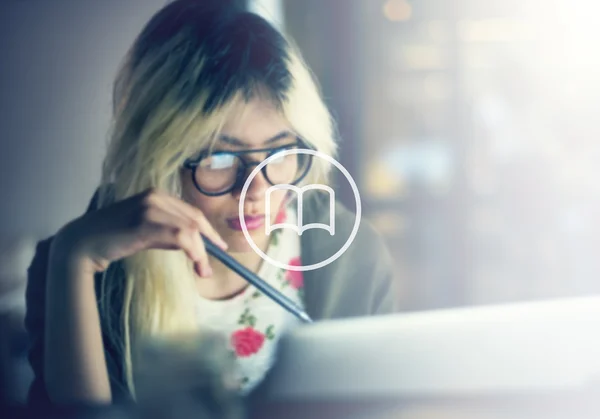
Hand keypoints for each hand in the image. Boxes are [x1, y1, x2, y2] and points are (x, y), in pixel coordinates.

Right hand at [55, 188, 226, 276]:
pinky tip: (196, 264)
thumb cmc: (113, 238)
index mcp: (156, 194)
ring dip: (201, 252)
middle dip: (209, 241)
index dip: (209, 229)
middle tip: (216, 262)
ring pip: (190, 229)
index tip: (218, 245)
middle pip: (195, 219)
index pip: (192, 212)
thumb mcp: (145, 229)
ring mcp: (149, 207)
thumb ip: (167, 230)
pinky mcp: (144, 223)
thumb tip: (191, 244)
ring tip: (204, 271)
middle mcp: (155, 196)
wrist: (82, 242)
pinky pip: (180, 237)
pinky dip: (193, 252)